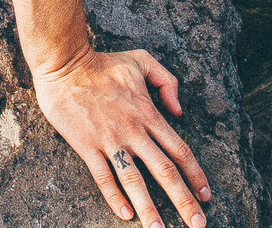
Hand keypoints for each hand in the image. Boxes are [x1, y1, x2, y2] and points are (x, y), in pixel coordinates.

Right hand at [32, 47, 210, 227]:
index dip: (196, 175)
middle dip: (183, 200)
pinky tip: (125, 214)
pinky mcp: (87, 145)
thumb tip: (179, 111)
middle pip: (164, 171)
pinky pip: (103, 176)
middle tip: (198, 224)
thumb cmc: (103, 63)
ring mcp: (110, 140)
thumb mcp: (141, 60)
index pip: (180, 150)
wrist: (64, 63)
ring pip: (135, 180)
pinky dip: (115, 197)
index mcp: (148, 113)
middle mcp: (134, 131)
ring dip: (149, 208)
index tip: (206, 196)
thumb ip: (167, 81)